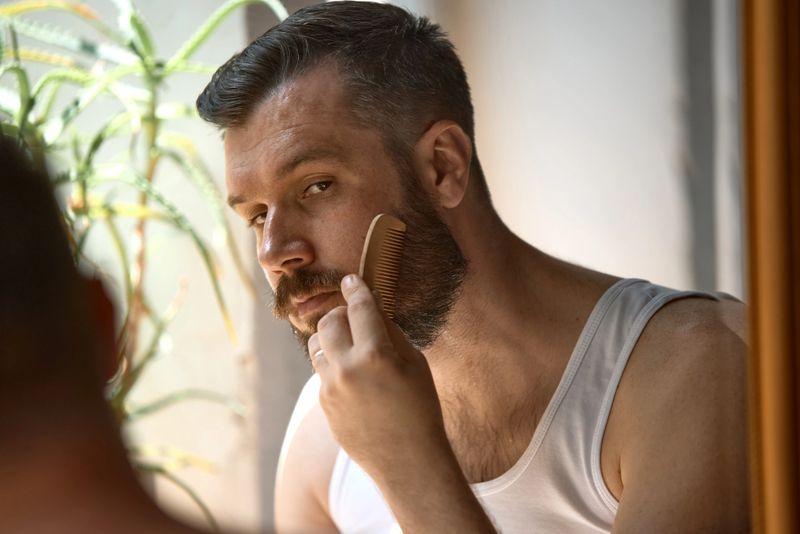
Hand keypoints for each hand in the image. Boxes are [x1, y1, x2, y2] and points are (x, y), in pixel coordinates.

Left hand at [310, 274, 495, 532]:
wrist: (407, 460)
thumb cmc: (420, 408)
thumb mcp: (414, 364)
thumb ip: (390, 334)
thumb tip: (372, 311)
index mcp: (376, 354)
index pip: (359, 308)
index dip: (355, 290)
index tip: (350, 280)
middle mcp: (347, 368)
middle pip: (329, 322)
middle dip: (340, 313)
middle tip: (353, 316)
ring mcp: (331, 387)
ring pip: (317, 345)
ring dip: (331, 337)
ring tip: (350, 344)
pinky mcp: (323, 404)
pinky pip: (321, 370)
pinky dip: (332, 363)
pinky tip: (351, 372)